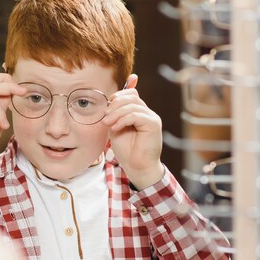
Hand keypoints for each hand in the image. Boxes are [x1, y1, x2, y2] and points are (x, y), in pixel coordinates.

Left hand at [102, 74, 163, 188]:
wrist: (137, 166)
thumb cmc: (127, 150)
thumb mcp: (116, 128)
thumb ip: (114, 115)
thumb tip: (109, 102)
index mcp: (139, 112)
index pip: (132, 93)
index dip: (119, 94)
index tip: (108, 104)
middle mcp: (147, 112)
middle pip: (131, 96)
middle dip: (115, 104)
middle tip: (105, 116)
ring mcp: (151, 117)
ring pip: (132, 105)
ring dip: (116, 113)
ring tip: (108, 124)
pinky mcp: (153, 124)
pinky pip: (135, 115)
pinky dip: (122, 120)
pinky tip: (115, 128)